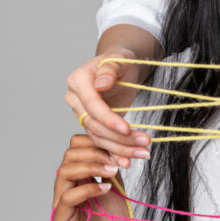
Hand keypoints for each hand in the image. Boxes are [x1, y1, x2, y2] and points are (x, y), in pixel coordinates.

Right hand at [53, 135, 129, 220]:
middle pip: (70, 155)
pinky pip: (68, 197)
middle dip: (95, 152)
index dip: (97, 142)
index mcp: (78, 176)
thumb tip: (115, 147)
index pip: (77, 146)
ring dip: (91, 167)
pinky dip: (88, 189)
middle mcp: (66, 186)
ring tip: (112, 172)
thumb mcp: (116, 187)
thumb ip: (112, 167)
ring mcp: (61, 202)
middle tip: (116, 159)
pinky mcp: (61, 219)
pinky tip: (106, 189)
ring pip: (65, 172)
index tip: (121, 146)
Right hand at [65, 49, 150, 167]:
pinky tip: (127, 161)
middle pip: (95, 125)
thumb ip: (111, 69)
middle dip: (119, 137)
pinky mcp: (92, 124)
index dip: (108, 119)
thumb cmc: (121, 60)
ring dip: (121, 148)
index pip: (92, 105)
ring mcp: (82, 113)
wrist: (121, 67)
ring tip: (143, 153)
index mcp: (78, 81)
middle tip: (144, 143)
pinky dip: (115, 152)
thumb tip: (101, 83)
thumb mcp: (120, 59)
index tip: (126, 129)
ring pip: (98, 137)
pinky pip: (101, 141)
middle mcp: (75, 99)